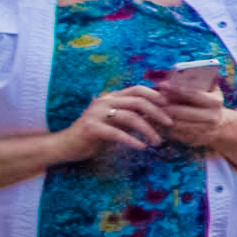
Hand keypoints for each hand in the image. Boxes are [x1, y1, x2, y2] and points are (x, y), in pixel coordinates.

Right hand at [51, 85, 167, 162]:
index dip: (155, 94)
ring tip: (157, 141)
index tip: (169, 105)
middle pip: (137, 101)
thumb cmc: (95, 135)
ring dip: (147, 129)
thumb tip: (158, 115)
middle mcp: (104, 101)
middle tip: (169, 124)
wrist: (66, 146)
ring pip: (130, 117)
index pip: (137, 89)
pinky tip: (141, 147)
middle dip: (157, 112)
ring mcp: (96, 113)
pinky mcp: (91, 127)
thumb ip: (132, 116)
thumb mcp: (116, 123)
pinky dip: (131, 140)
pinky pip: (116, 133)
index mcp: (111, 97)